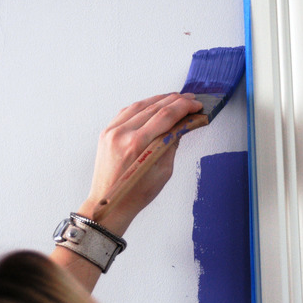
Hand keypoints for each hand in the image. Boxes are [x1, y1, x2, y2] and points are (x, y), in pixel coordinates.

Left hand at [77, 93, 202, 235]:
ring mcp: (112, 131)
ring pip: (140, 105)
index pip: (166, 116)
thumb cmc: (136, 194)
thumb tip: (182, 125)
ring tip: (175, 98)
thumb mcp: (164, 171)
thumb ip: (172, 144)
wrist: (110, 204)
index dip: (184, 107)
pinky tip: (153, 104)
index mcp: (138, 144)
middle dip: (175, 100)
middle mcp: (123, 133)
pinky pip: (126, 111)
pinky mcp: (106, 132)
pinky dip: (142, 105)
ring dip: (159, 99)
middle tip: (190, 99)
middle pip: (154, 107)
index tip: (196, 105)